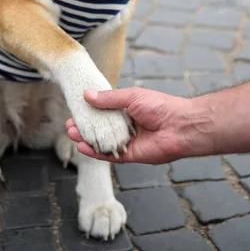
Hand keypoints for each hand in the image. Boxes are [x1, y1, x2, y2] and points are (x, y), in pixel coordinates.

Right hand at [67, 87, 192, 163]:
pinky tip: (83, 148)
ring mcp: (127, 141)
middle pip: (100, 127)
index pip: (104, 110)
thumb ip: (109, 98)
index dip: (89, 110)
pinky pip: (110, 155)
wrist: (180, 126)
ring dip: (86, 139)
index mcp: (127, 109)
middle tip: (69, 124)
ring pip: (102, 141)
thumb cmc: (160, 106)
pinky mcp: (130, 155)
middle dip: (84, 126)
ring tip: (71, 134)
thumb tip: (87, 94)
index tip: (75, 108)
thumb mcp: (131, 96)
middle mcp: (126, 125)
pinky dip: (96, 152)